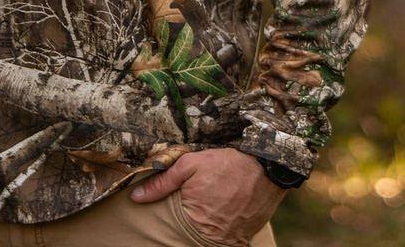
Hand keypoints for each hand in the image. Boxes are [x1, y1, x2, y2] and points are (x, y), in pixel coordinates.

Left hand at [129, 147, 285, 243]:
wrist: (268, 169)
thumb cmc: (227, 164)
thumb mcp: (190, 164)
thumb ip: (162, 181)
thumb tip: (135, 197)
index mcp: (193, 219)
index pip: (169, 227)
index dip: (168, 216)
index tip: (169, 208)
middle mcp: (210, 236)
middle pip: (187, 234)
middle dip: (186, 222)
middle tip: (195, 203)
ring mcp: (228, 240)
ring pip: (205, 236)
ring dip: (203, 225)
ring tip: (210, 204)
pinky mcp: (241, 240)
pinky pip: (223, 237)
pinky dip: (219, 226)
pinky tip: (221, 210)